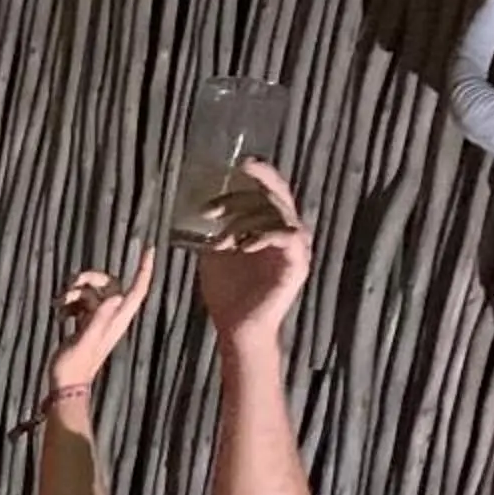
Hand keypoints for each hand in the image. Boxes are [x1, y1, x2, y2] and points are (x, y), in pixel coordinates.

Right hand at [47, 251, 157, 391]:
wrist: (65, 384)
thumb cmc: (75, 366)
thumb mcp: (86, 341)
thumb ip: (99, 319)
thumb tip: (114, 296)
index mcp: (117, 320)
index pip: (137, 289)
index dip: (144, 269)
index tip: (150, 249)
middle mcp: (111, 318)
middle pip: (110, 285)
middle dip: (91, 278)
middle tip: (73, 282)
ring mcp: (98, 321)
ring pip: (92, 293)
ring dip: (74, 293)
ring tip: (59, 303)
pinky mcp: (85, 325)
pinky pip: (80, 304)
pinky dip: (69, 304)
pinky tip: (59, 314)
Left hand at [196, 159, 311, 344]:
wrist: (236, 328)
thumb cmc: (228, 293)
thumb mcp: (213, 255)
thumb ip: (212, 231)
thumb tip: (195, 208)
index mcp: (267, 228)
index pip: (263, 195)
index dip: (243, 185)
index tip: (221, 180)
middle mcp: (286, 234)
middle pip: (279, 194)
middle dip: (262, 177)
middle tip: (243, 166)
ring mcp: (295, 249)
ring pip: (282, 212)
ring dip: (249, 219)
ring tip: (223, 239)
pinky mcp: (297, 265)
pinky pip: (288, 238)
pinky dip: (265, 236)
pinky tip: (242, 247)